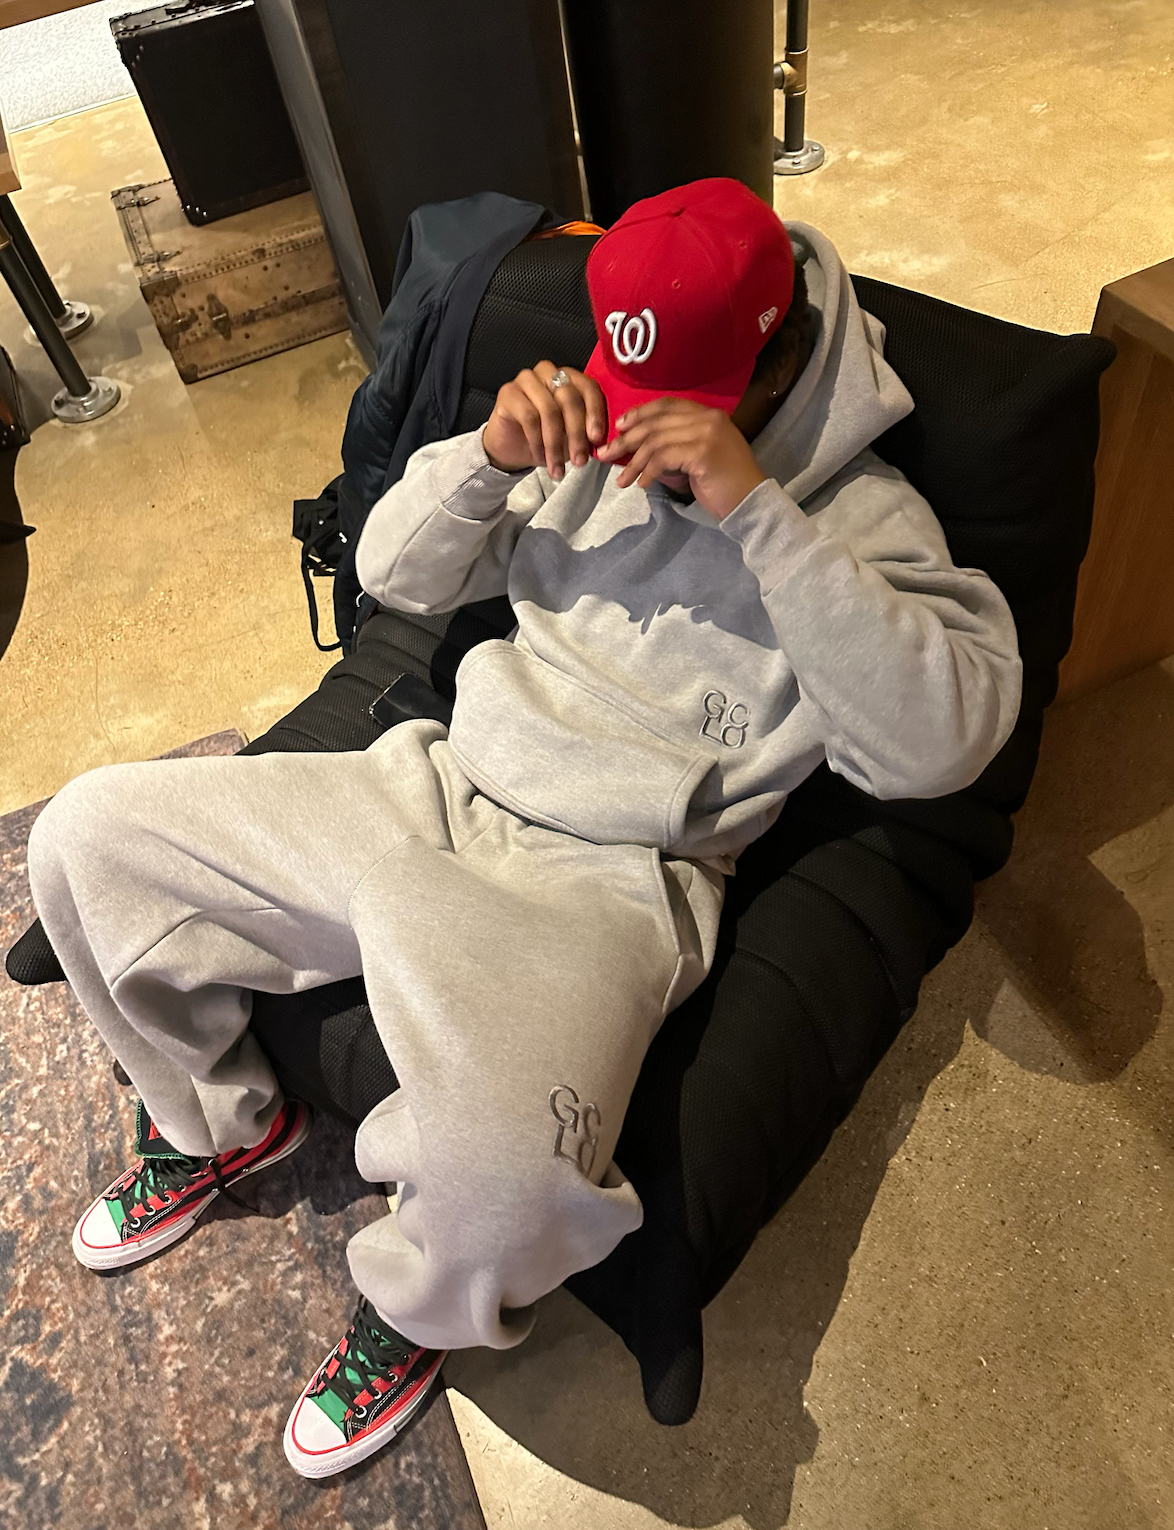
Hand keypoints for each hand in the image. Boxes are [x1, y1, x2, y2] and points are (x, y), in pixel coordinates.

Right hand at [482, 361, 606, 480]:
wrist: (512, 447)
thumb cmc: (545, 437)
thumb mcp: (572, 436)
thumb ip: (587, 432)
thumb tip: (601, 441)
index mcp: (569, 377)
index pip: (588, 387)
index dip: (595, 413)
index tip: (597, 440)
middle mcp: (548, 372)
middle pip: (569, 399)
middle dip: (576, 434)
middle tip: (580, 461)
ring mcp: (526, 379)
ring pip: (549, 410)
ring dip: (555, 444)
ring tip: (558, 468)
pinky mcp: (508, 392)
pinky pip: (528, 417)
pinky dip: (537, 442)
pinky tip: (540, 458)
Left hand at [596, 398, 765, 520]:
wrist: (751, 504)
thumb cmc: (725, 485)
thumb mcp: (699, 457)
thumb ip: (677, 445)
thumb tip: (639, 448)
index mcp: (710, 415)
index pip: (667, 405)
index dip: (640, 413)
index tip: (620, 427)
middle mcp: (709, 418)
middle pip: (656, 422)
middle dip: (626, 439)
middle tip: (605, 453)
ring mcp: (707, 433)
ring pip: (655, 441)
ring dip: (633, 461)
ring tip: (621, 479)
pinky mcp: (702, 452)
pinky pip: (662, 458)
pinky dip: (647, 472)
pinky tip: (642, 485)